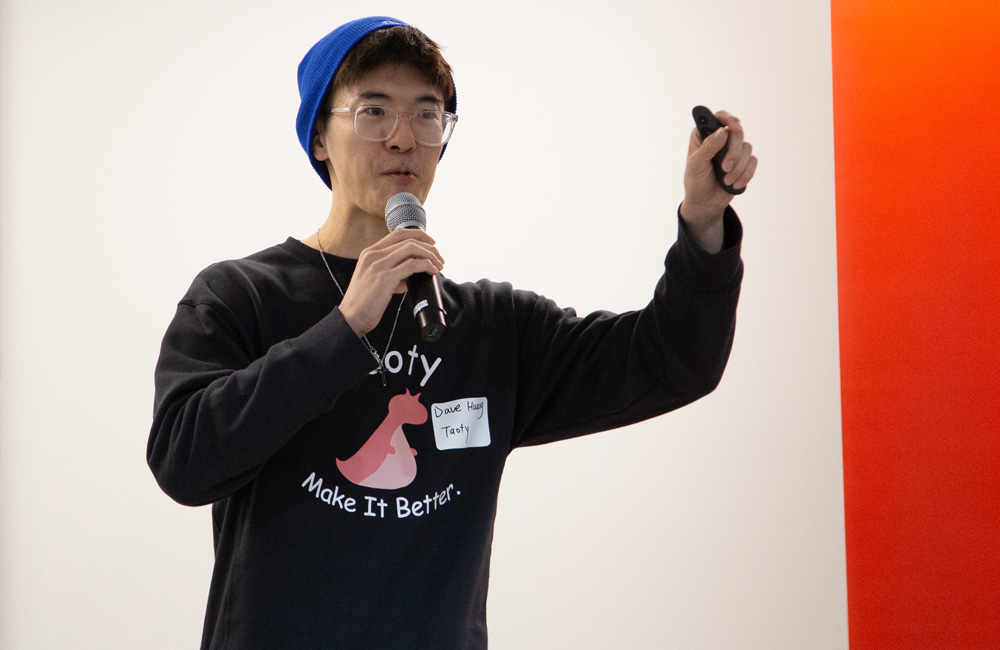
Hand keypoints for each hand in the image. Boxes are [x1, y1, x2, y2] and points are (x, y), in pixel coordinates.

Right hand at [338, 229, 443, 335]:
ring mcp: (379, 265)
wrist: (351, 317)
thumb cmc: (363, 302)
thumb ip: (391, 274)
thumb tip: (409, 278)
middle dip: (429, 246)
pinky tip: (431, 271)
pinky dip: (426, 266)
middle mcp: (373, 255)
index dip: (418, 234)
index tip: (431, 242)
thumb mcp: (374, 280)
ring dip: (430, 255)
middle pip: (408, 239)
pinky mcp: (385, 278)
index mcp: (370, 252)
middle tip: (440, 258)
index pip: (398, 234)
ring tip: (439, 265)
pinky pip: (412, 265)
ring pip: (412, 249)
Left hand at [679, 110, 756, 252]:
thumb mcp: (696, 165)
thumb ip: (708, 148)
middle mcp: (721, 138)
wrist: (705, 203)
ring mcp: (733, 150)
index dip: (729, 119)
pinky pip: (752, 161)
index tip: (735, 128)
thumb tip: (722, 132)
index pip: (719, 117)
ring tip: (726, 180)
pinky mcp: (743, 162)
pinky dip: (745, 174)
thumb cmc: (696, 182)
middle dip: (733, 152)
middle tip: (725, 167)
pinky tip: (734, 184)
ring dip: (738, 167)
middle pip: (738, 132)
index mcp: (704, 134)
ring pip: (747, 147)